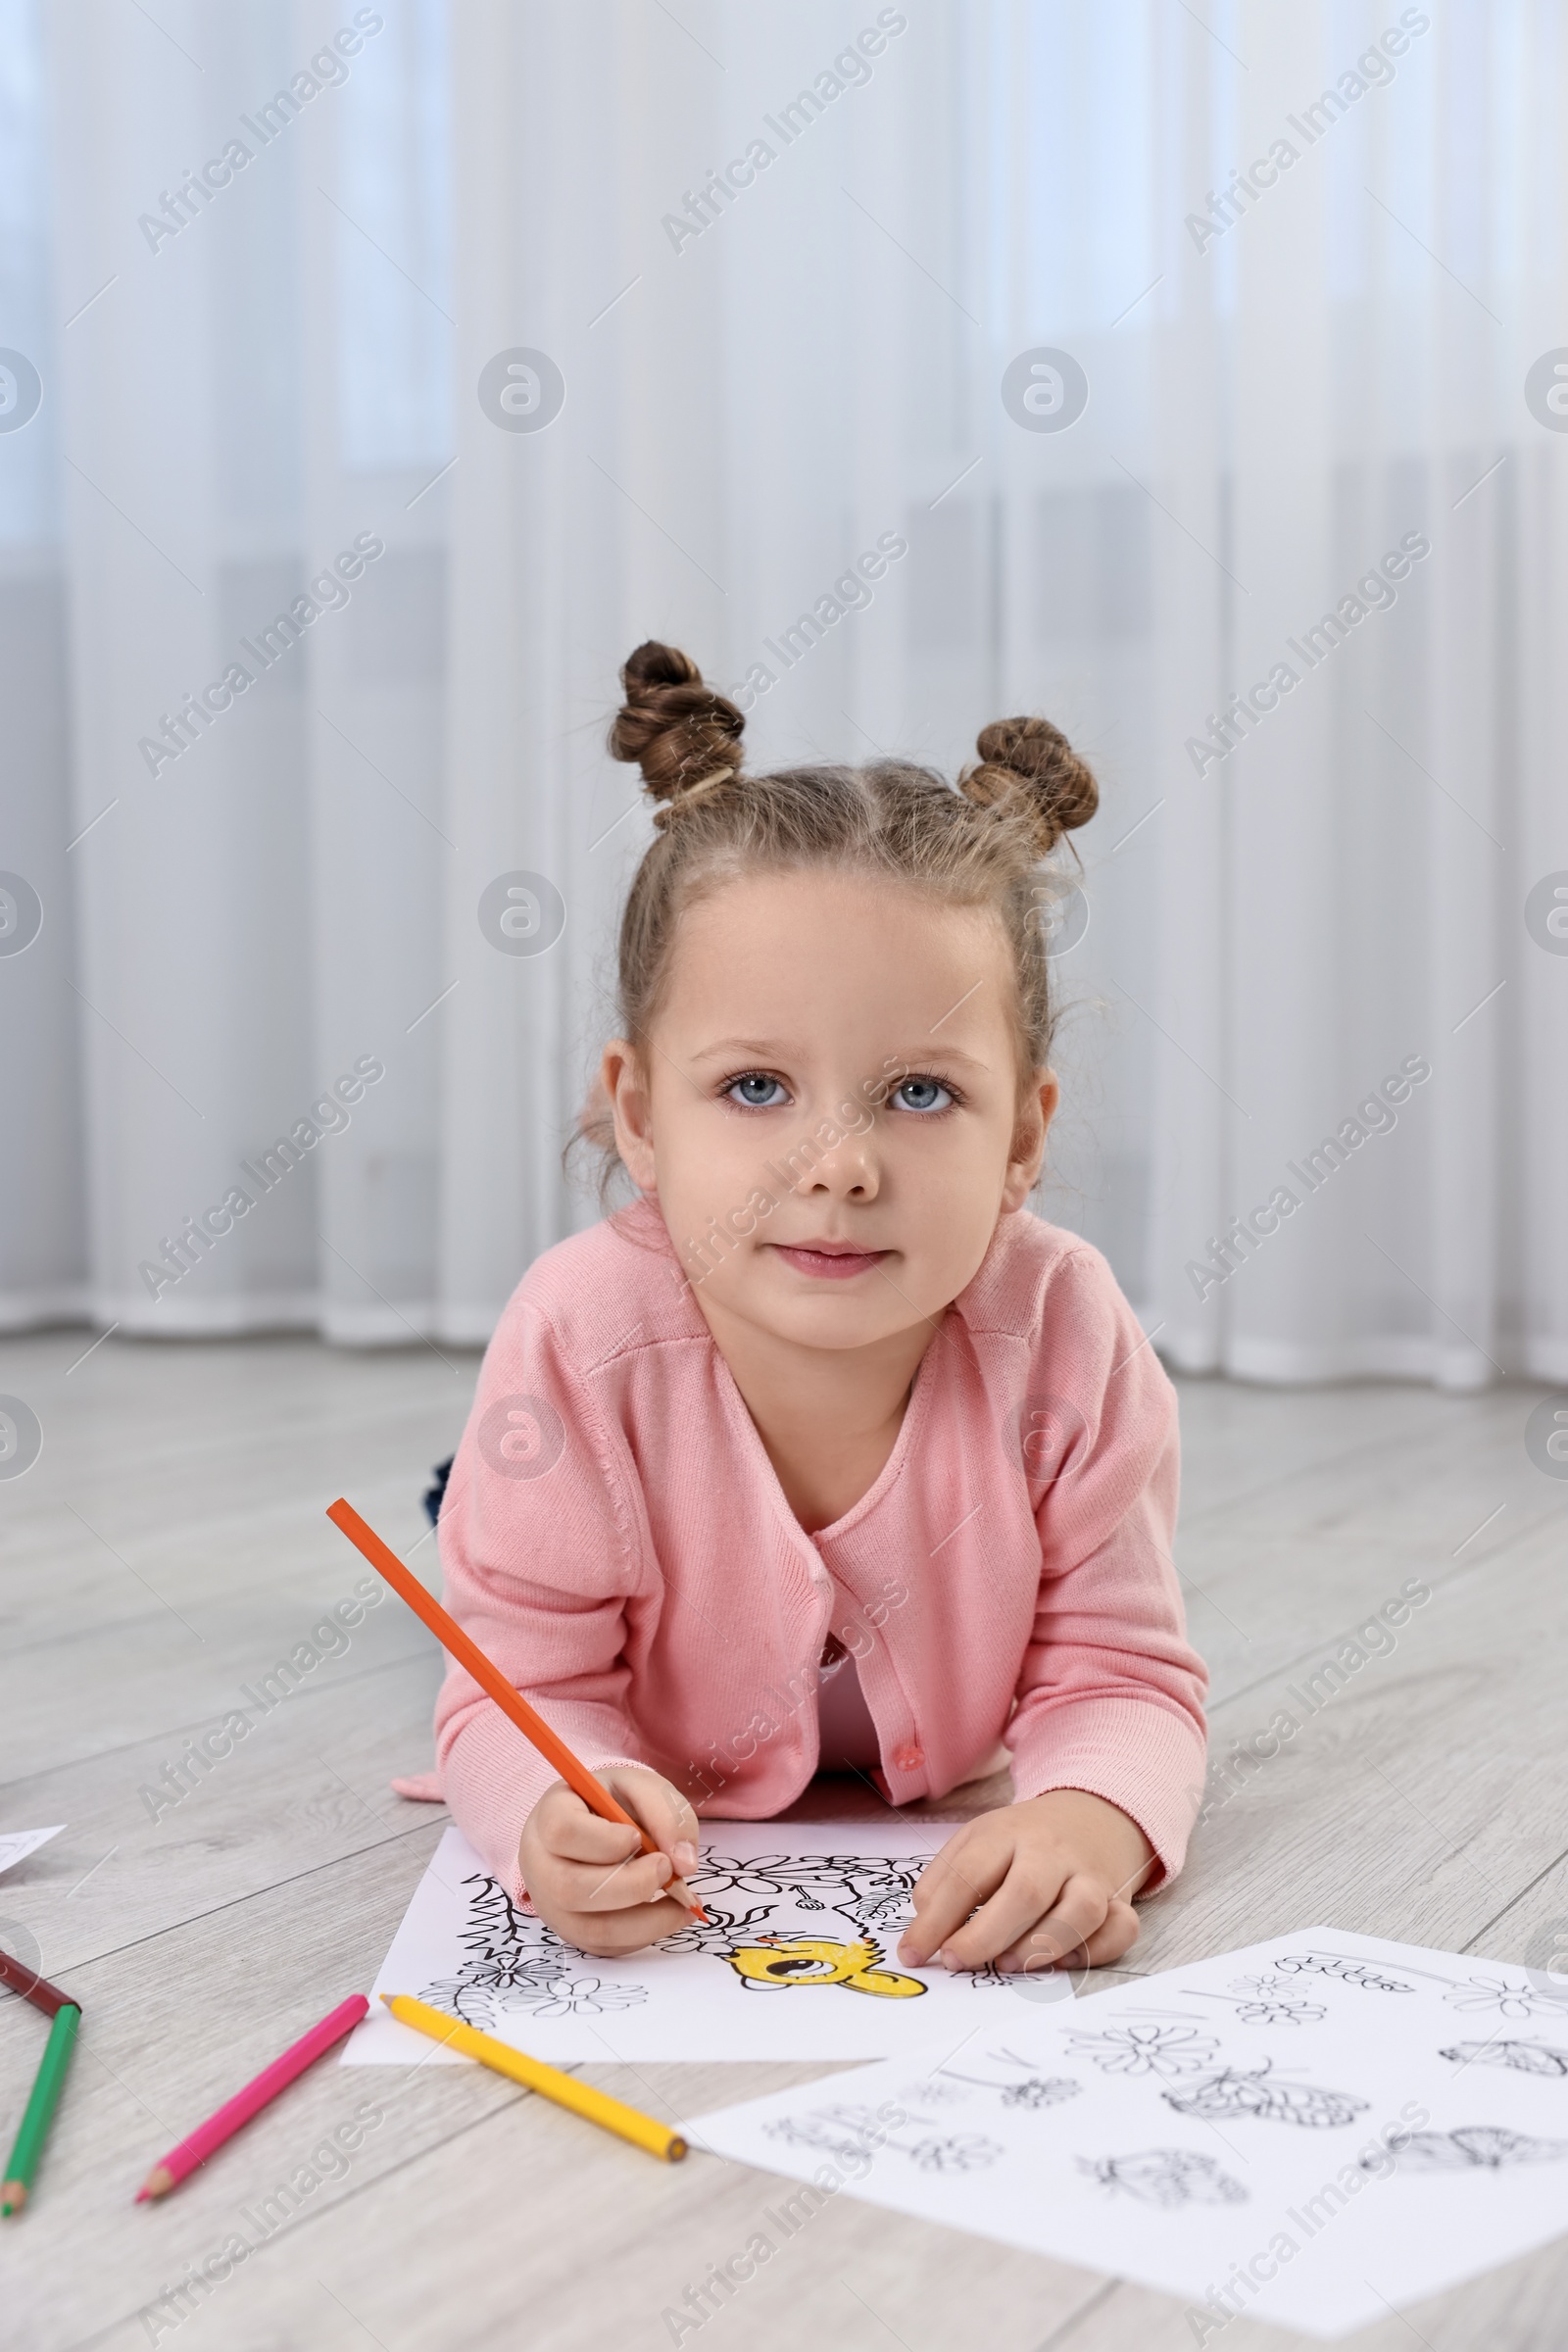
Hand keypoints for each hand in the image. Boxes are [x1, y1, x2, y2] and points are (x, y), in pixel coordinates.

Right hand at [518, 1766, 701, 1956]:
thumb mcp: (643, 1788)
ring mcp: (551, 1903)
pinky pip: (606, 1947)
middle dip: (631, 1885)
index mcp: (550, 1814)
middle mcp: (540, 1863)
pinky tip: (667, 1912)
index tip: (637, 1836)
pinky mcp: (571, 1931)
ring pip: (591, 1929)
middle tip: (666, 1868)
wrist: (596, 1824)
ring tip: (681, 1899)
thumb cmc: (615, 1803)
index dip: (605, 1841)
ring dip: (646, 1920)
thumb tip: (684, 1864)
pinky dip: (645, 1934)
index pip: (563, 1832)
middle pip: (570, 1888)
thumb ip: (668, 1814)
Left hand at [896, 1789, 1154, 1975]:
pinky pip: (1120, 1930)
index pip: (969, 1873)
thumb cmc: (1022, 1841)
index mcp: (1008, 1831)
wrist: (1091, 1815)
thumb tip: (925, 1931)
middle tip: (956, 1961)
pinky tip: (1062, 1961)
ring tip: (1006, 1964)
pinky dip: (1095, 1951)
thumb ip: (944, 1882)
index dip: (936, 1919)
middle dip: (985, 1935)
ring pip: (1081, 1912)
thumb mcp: (976, 1843)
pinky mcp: (1120, 1901)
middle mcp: (1053, 1852)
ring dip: (1041, 1946)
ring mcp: (1091, 1876)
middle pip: (1026, 1892)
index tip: (915, 1952)